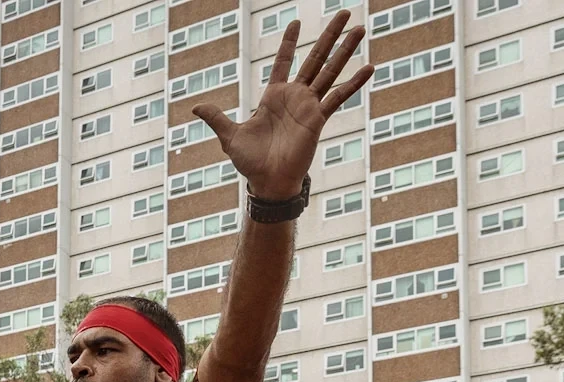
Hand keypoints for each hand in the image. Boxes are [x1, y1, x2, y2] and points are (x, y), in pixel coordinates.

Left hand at [195, 12, 371, 198]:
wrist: (267, 182)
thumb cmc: (250, 162)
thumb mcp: (229, 136)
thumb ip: (216, 118)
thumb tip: (194, 107)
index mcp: (273, 96)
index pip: (283, 62)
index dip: (289, 43)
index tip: (296, 22)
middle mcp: (295, 97)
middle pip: (315, 58)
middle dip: (329, 36)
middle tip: (344, 13)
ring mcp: (309, 105)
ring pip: (330, 71)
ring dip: (346, 50)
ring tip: (361, 28)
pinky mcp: (318, 118)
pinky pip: (339, 96)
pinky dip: (354, 83)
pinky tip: (369, 67)